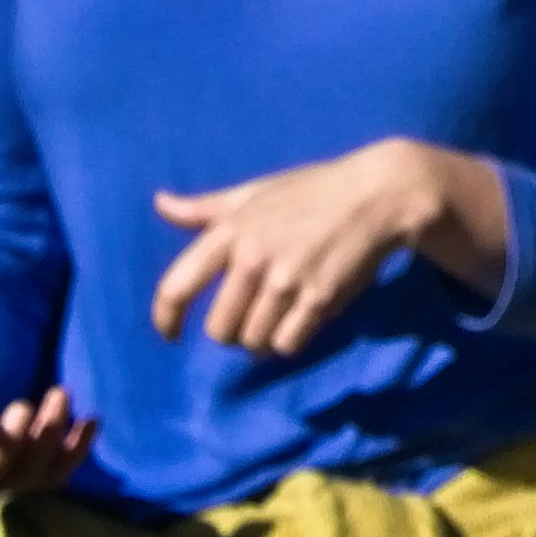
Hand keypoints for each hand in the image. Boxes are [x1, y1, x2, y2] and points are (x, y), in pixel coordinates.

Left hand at [148, 138, 504, 356]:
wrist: (375, 196)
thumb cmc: (311, 192)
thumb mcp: (255, 193)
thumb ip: (205, 209)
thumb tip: (160, 203)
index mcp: (230, 231)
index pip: (177, 286)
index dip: (165, 318)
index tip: (170, 335)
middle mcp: (252, 259)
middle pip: (220, 329)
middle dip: (232, 331)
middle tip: (251, 316)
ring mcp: (286, 281)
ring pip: (255, 342)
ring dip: (264, 337)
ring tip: (280, 314)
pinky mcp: (319, 299)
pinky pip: (287, 344)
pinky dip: (291, 339)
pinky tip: (302, 317)